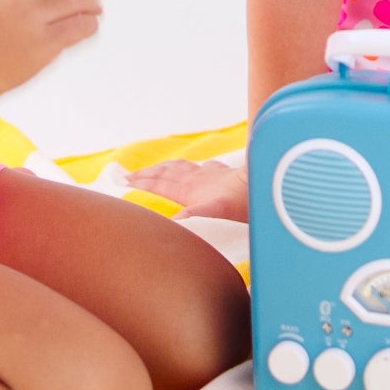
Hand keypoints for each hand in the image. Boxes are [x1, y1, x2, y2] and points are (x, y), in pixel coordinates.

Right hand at [127, 157, 249, 221]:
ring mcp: (210, 175)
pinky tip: (198, 167)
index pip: (159, 184)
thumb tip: (171, 222)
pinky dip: (193, 167)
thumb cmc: (243, 202)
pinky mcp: (224, 174)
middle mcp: (196, 179)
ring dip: (164, 168)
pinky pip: (202, 167)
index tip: (123, 181)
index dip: (141, 182)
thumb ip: (193, 214)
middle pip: (165, 173)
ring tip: (154, 169)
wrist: (266, 184)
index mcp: (190, 189)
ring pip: (180, 168)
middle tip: (128, 174)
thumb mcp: (216, 212)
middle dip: (146, 174)